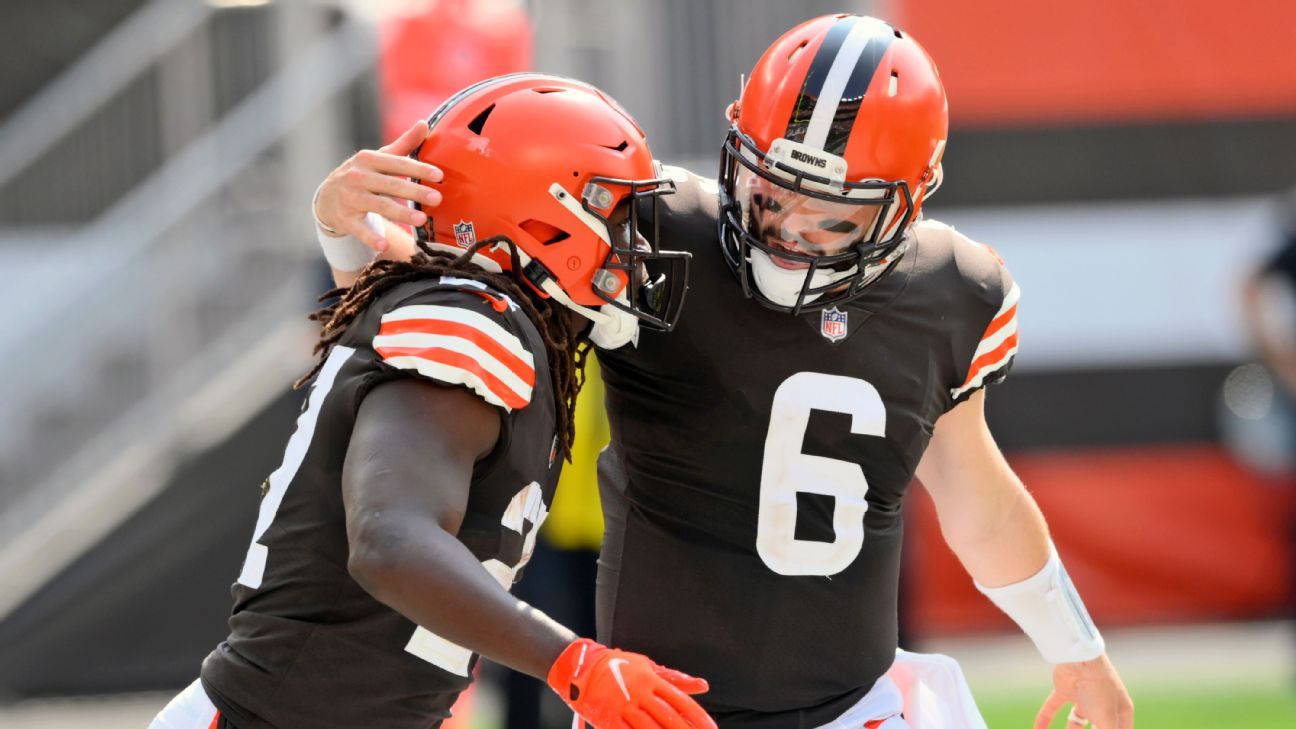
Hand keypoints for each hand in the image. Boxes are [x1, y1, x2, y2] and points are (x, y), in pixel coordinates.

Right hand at [313, 119, 443, 251]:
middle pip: (390, 185)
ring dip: (400, 213)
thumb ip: (403, 145)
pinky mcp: (345, 219)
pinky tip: (384, 245)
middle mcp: (358, 177)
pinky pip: (360, 229)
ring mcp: (350, 198)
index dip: (418, 168)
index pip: (397, 163)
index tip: (439, 175)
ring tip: (421, 219)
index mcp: (368, 160)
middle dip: (414, 191)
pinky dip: (370, 237)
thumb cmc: (362, 176)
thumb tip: (424, 124)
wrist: (326, 198)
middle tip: (437, 198)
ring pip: (379, 206)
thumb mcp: (379, 158)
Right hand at [548, 638, 715, 728]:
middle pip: (668, 719)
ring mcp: (623, 707)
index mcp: (650, 679)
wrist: (580, 666)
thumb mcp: (647, 666)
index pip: (680, 701)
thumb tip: (703, 686)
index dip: (698, 717)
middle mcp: (639, 693)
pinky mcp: (608, 719)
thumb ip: (675, 678)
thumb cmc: (617, 665)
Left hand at [1035, 654, 1132, 728]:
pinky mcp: (1064, 690)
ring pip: (1075, 721)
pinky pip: (1052, 708)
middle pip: (1096, 728)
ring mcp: (1083, 697)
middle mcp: (1103, 704)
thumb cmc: (1100, 689)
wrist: (1080, 659)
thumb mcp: (1106, 720)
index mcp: (1120, 710)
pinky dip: (1044, 719)